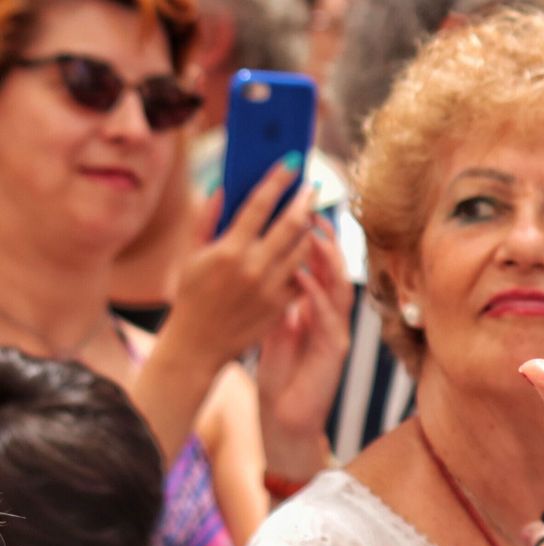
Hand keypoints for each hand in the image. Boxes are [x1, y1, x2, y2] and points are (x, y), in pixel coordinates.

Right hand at [163, 159, 318, 377]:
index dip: (277, 181)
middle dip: (305, 200)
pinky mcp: (282, 305)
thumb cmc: (190, 295)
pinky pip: (303, 274)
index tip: (291, 163)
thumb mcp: (190, 254)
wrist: (199, 344)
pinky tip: (308, 246)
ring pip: (303, 249)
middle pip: (290, 224)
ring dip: (311, 228)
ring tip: (313, 214)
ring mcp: (271, 288)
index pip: (259, 205)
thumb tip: (222, 187)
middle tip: (313, 186)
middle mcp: (253, 267)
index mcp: (228, 250)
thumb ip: (206, 219)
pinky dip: (307, 258)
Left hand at [257, 218, 352, 480]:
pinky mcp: (335, 351)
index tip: (298, 209)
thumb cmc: (279, 375)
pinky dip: (317, 296)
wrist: (287, 419)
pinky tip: (304, 278)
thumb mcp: (274, 328)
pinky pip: (328, 317)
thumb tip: (263, 264)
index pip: (320, 267)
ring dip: (326, 261)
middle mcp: (332, 318)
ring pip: (338, 288)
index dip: (313, 238)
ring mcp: (337, 333)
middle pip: (335, 270)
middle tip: (311, 209)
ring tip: (312, 234)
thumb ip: (276, 300)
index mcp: (318, 311)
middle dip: (325, 239)